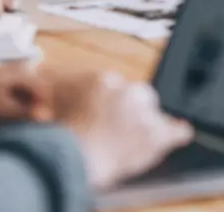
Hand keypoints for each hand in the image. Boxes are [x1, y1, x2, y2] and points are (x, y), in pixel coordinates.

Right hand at [51, 70, 192, 188]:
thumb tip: (42, 69)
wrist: (72, 153)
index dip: (108, 101)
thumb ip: (51, 80)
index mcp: (103, 81)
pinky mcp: (156, 136)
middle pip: (136, 95)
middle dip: (129, 108)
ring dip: (146, 123)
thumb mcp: (49, 97)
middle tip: (116, 125)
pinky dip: (177, 133)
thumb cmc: (59, 131)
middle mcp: (127, 91)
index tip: (104, 111)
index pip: (113, 86)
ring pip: (152, 113)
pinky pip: (175, 131)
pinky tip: (181, 132)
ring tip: (137, 135)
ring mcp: (144, 114)